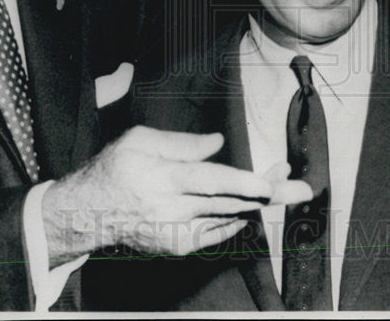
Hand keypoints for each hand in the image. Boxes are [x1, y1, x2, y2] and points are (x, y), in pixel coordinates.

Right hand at [42, 126, 309, 263]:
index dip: (243, 182)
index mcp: (161, 179)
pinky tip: (255, 205)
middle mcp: (172, 210)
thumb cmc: (112, 169)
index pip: (210, 182)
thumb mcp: (138, 141)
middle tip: (303, 188)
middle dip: (269, 194)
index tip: (271, 181)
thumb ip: (180, 144)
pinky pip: (217, 232)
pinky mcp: (178, 246)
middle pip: (229, 202)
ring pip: (228, 217)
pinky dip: (238, 218)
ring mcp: (176, 233)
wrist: (86, 215)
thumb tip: (217, 143)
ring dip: (260, 203)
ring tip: (289, 189)